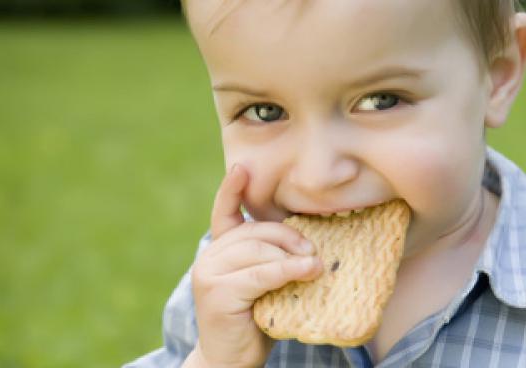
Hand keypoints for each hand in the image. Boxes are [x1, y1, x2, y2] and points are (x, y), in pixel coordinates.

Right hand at [183, 164, 322, 367]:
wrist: (232, 360)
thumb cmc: (255, 318)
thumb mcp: (264, 282)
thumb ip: (272, 259)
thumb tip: (310, 243)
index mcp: (221, 250)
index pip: (226, 212)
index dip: (233, 190)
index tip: (242, 168)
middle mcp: (210, 256)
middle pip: (255, 232)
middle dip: (289, 237)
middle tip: (314, 252)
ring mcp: (210, 272)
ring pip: (259, 250)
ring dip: (293, 256)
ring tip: (315, 265)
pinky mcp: (218, 291)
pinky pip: (261, 273)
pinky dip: (288, 271)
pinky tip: (308, 272)